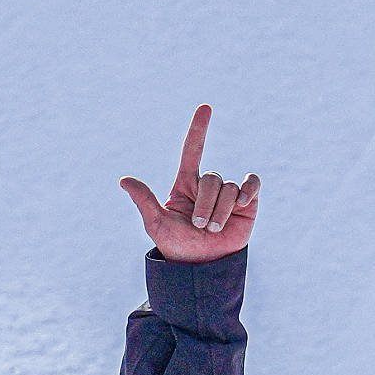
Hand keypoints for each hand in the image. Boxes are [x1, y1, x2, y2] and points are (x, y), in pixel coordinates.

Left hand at [119, 105, 259, 263]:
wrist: (203, 267)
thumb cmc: (177, 246)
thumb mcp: (157, 224)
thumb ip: (145, 200)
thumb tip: (124, 180)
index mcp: (185, 185)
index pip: (192, 151)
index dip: (198, 129)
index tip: (205, 108)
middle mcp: (206, 186)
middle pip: (211, 178)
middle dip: (205, 204)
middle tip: (199, 227)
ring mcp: (227, 193)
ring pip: (228, 187)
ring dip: (219, 211)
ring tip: (212, 230)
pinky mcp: (246, 203)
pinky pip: (251, 184)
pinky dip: (248, 190)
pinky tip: (242, 204)